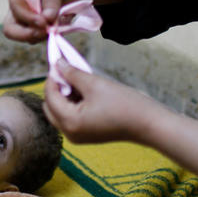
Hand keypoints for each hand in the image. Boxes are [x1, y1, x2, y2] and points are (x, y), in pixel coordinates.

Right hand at [3, 0, 91, 42]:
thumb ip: (51, 0)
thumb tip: (47, 19)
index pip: (16, 11)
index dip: (28, 18)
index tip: (44, 22)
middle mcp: (20, 7)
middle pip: (12, 29)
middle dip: (27, 34)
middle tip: (46, 32)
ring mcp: (31, 18)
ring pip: (28, 36)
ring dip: (42, 35)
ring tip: (57, 25)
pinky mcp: (43, 26)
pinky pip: (41, 37)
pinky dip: (51, 36)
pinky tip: (61, 25)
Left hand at [43, 61, 197, 182]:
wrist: (148, 123)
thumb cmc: (124, 104)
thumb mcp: (95, 84)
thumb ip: (73, 73)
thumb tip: (58, 64)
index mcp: (69, 122)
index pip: (50, 96)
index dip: (52, 77)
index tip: (57, 60)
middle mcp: (69, 133)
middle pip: (50, 106)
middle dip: (56, 87)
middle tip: (66, 69)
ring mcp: (78, 136)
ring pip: (59, 111)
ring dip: (64, 94)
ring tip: (78, 78)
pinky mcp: (87, 134)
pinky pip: (71, 117)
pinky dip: (73, 103)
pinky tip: (84, 90)